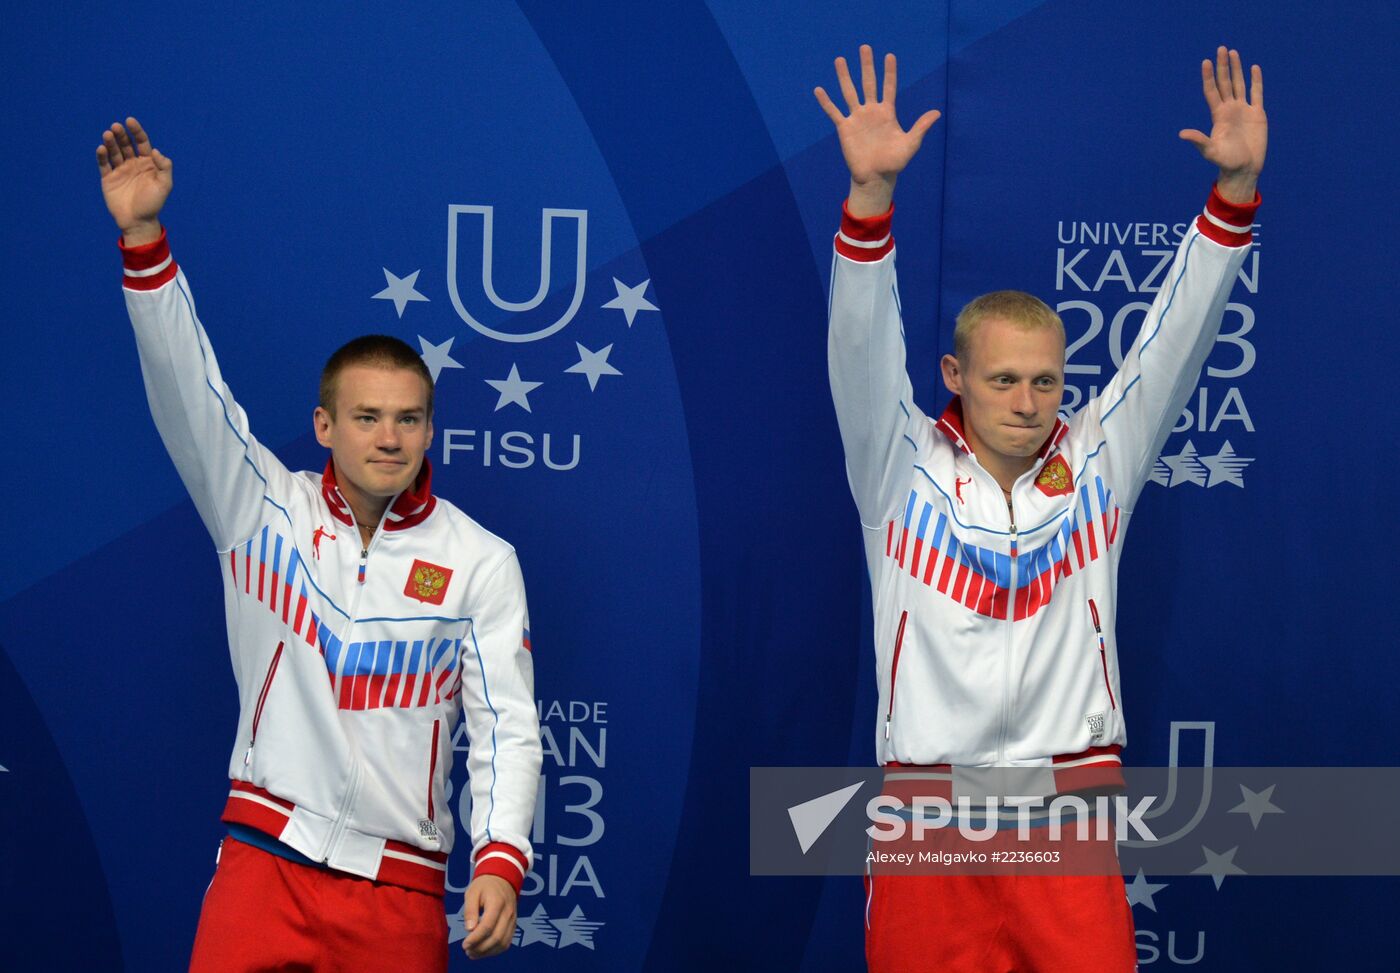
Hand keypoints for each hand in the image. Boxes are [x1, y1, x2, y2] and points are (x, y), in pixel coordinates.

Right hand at [96, 117, 171, 245]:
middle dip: (121, 134)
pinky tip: (101, 148)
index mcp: (148, 163)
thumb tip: (156, 151)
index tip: (130, 121)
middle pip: (126, 144)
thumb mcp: (164, 185)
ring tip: (108, 134)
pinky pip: (104, 164)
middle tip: (116, 127)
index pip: (141, 142)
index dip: (136, 131)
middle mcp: (133, 164)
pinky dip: (102, 156)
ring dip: (110, 142)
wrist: (138, 222)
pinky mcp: (108, 178)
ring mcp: (120, 170)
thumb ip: (164, 167)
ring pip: (114, 152)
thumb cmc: (153, 204)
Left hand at [461, 874, 515, 959]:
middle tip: (467, 951)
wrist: (502, 879)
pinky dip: (495, 950)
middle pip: (496, 937)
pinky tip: (483, 951)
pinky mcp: (513, 925)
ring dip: (487, 952)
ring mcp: (513, 920)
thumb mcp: (472, 892)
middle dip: (480, 948)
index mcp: (497, 903)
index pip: (487, 926)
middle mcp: (508, 913)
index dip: (475, 939)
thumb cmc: (485, 885)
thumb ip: (470, 910)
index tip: (464, 945)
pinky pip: (507, 942)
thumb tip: (469, 929)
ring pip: (503, 943)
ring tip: (473, 953)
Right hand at [814, 44, 940, 216]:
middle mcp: (871, 112)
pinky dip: (826, 102)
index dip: (889, 72)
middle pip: (868, 83)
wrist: (876, 177)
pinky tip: (819, 90)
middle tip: (865, 47)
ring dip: (844, 76)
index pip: (888, 87)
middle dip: (867, 66)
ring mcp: (857, 119)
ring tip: (840, 59)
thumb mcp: (911, 144)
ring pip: (849, 92)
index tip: (890, 56)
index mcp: (887, 113)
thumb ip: (920, 127)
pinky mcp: (844, 129)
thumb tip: (937, 113)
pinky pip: (834, 112)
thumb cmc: (894, 162)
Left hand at [1178, 47, 1265, 202]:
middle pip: (1225, 83)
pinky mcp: (1258, 114)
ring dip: (1237, 69)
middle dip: (1223, 66)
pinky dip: (1256, 81)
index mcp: (1218, 116)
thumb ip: (1198, 140)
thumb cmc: (1226, 162)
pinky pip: (1257, 93)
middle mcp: (1229, 110)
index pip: (1212, 91)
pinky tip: (1254, 68)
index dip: (1209, 77)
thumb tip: (1181, 134)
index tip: (1205, 62)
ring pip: (1239, 84)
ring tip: (1233, 52)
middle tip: (1221, 48)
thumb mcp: (1210, 151)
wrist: (1244, 169)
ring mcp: (1243, 110)